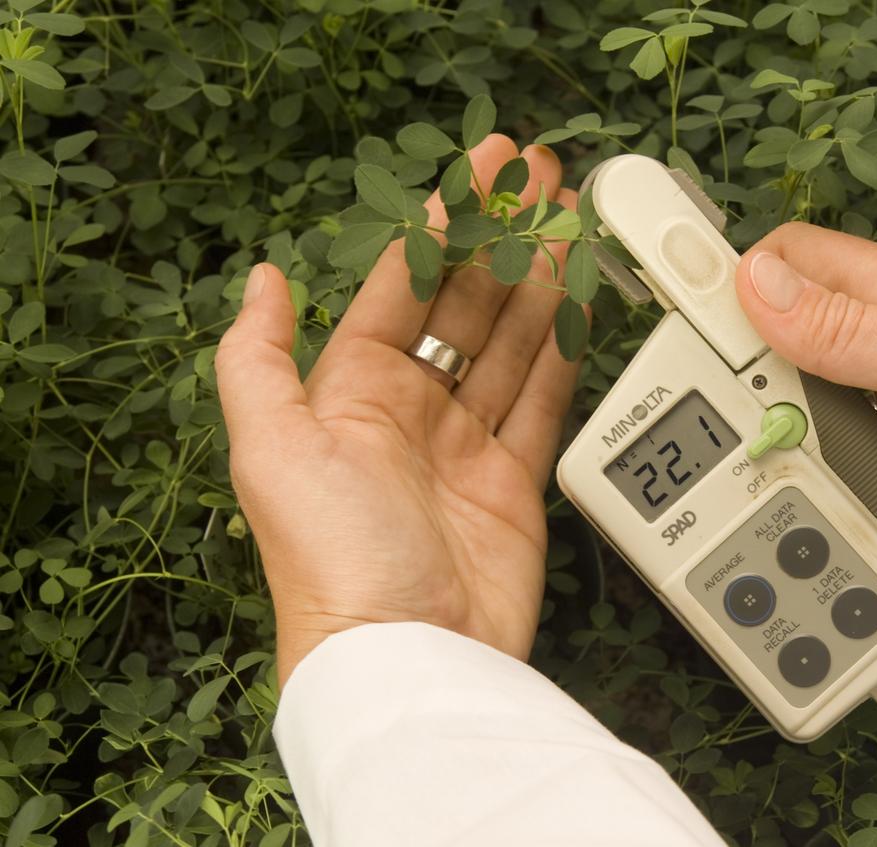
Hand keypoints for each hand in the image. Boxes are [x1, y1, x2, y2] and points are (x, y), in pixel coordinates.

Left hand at [216, 135, 580, 684]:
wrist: (411, 656)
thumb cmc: (333, 557)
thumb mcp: (271, 448)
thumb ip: (258, 358)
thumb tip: (261, 278)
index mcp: (351, 393)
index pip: (404, 288)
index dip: (441, 224)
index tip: (477, 172)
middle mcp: (411, 412)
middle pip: (465, 303)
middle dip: (501, 236)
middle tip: (538, 177)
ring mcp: (467, 445)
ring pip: (511, 341)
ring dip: (540, 278)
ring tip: (568, 219)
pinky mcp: (516, 481)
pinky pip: (544, 399)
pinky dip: (564, 349)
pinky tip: (580, 301)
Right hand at [735, 222, 876, 561]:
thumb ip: (851, 330)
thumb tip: (753, 285)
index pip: (788, 262)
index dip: (728, 278)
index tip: (670, 315)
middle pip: (786, 346)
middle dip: (743, 379)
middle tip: (709, 426)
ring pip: (815, 416)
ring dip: (783, 442)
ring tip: (747, 477)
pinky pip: (854, 472)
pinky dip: (827, 489)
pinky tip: (809, 512)